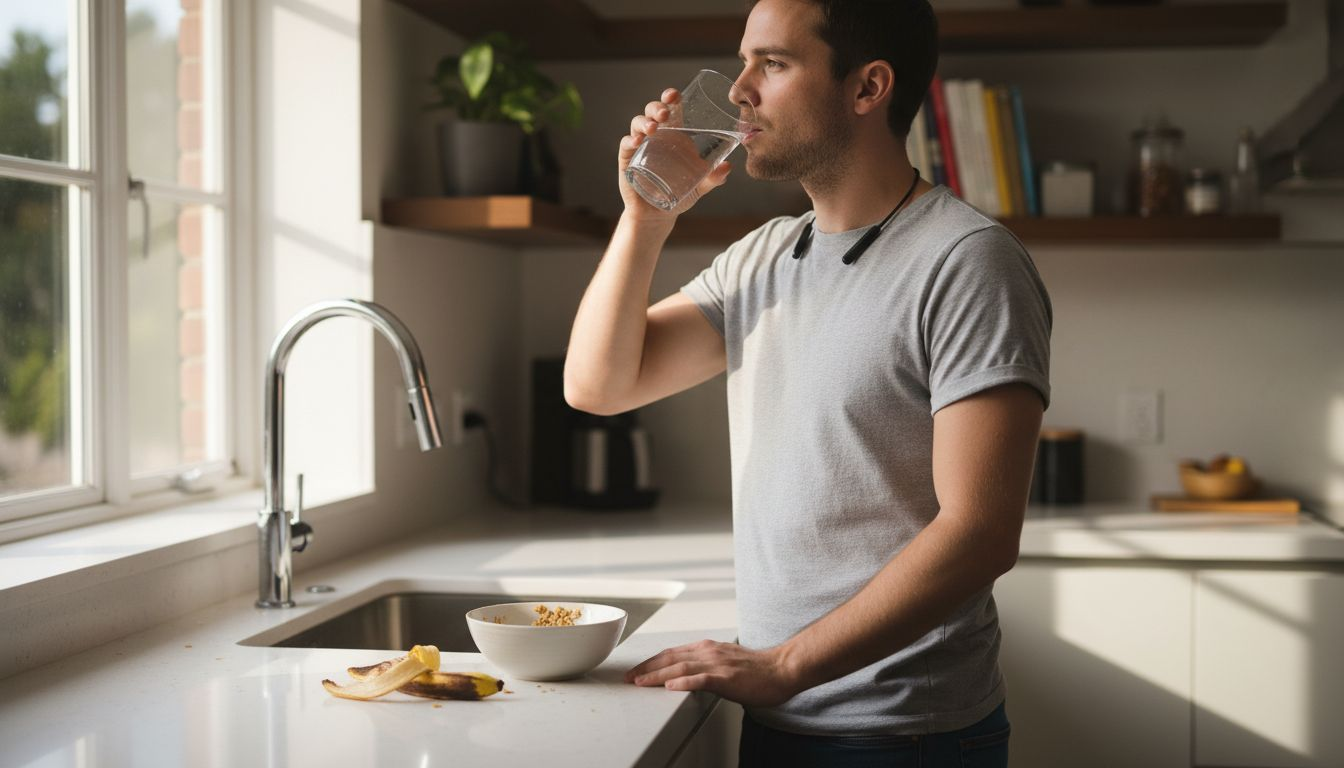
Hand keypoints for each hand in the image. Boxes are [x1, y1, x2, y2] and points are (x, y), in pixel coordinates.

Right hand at [618, 88, 732, 219]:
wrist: (659, 215)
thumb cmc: (680, 194)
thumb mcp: (700, 186)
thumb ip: (713, 177)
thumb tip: (727, 167)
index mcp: (674, 135)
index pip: (671, 110)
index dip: (671, 98)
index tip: (675, 95)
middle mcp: (656, 136)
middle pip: (652, 111)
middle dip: (657, 107)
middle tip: (664, 113)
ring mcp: (640, 146)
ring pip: (637, 124)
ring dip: (644, 122)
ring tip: (653, 128)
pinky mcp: (628, 160)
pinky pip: (626, 145)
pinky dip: (630, 140)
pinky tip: (637, 142)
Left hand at [624, 639, 802, 707]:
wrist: (782, 669)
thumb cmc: (758, 670)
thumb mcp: (726, 662)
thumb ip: (708, 666)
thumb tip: (690, 674)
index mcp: (708, 648)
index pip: (672, 652)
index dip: (652, 661)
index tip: (637, 670)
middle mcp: (709, 652)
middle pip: (670, 657)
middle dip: (646, 668)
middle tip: (629, 677)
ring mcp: (717, 664)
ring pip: (680, 667)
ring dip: (657, 675)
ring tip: (640, 682)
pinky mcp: (727, 678)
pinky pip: (700, 679)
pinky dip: (683, 681)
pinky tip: (670, 686)